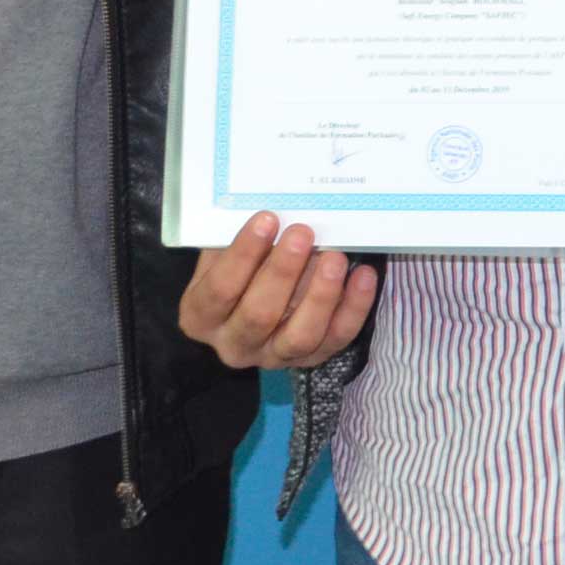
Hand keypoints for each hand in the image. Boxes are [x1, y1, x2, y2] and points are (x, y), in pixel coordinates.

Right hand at [176, 211, 378, 370]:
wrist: (252, 299)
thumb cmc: (237, 267)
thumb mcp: (223, 252)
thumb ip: (236, 237)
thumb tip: (272, 206)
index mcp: (201, 316)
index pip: (219, 290)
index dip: (242, 255)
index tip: (267, 219)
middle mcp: (234, 344)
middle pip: (258, 316)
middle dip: (283, 272)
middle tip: (303, 233)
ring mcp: (274, 356)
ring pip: (300, 336)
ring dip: (320, 294)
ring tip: (335, 257)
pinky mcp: (312, 358)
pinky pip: (336, 338)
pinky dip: (353, 308)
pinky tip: (363, 276)